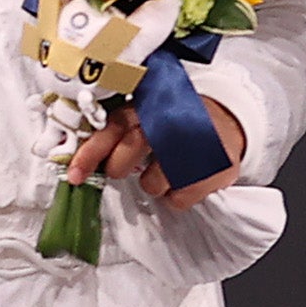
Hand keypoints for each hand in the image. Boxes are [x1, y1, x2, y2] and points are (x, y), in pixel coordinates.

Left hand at [65, 96, 249, 204]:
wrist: (230, 122)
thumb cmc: (177, 121)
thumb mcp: (148, 114)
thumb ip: (119, 131)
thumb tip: (80, 159)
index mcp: (148, 107)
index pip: (112, 127)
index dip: (90, 152)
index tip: (75, 175)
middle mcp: (170, 122)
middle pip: (128, 153)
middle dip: (119, 168)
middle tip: (127, 167)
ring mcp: (194, 146)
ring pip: (152, 183)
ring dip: (154, 182)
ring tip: (168, 168)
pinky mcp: (215, 170)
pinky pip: (177, 199)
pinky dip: (177, 195)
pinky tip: (186, 177)